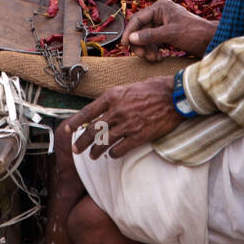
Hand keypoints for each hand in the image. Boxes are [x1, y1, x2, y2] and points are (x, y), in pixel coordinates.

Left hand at [65, 76, 183, 159]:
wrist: (175, 96)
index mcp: (113, 96)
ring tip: (92, 156)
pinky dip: (114, 154)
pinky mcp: (138, 136)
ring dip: (96, 151)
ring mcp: (127, 125)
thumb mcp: (129, 87)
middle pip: (93, 131)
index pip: (88, 112)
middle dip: (82, 142)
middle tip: (76, 150)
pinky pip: (120, 150)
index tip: (68, 129)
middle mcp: (116, 111)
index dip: (76, 122)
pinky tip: (112, 155)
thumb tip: (105, 108)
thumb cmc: (155, 88)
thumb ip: (116, 98)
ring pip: (104, 142)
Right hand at [123, 0, 216, 60]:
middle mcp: (160, 14)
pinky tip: (159, 58)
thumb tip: (131, 38)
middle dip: (141, 44)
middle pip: (140, 30)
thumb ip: (150, 36)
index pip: (138, 19)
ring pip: (146, 38)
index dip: (129, 32)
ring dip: (147, 50)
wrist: (212, 41)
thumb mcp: (171, 34)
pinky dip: (154, 51)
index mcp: (160, 8)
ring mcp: (164, 24)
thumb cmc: (195, 33)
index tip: (125, 45)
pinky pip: (154, 43)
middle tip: (143, 56)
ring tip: (154, 59)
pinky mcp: (168, 35)